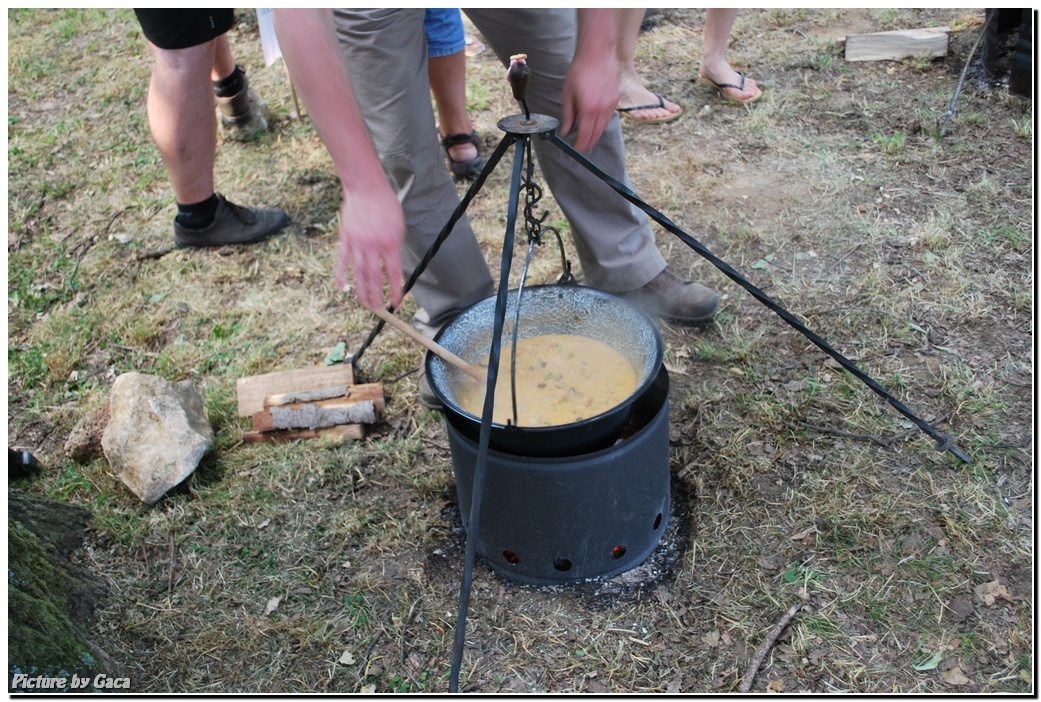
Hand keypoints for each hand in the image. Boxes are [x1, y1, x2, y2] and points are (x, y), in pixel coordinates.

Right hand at [336, 184, 404, 310]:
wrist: (367, 189)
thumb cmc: (386, 206)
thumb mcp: (399, 227)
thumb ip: (394, 248)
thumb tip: (392, 266)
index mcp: (389, 244)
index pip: (394, 273)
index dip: (396, 290)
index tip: (397, 302)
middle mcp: (373, 246)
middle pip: (374, 277)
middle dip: (377, 296)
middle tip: (378, 310)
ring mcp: (357, 243)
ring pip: (358, 273)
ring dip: (361, 291)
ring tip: (364, 304)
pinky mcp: (345, 239)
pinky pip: (342, 261)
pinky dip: (341, 275)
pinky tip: (342, 288)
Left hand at [559, 9, 619, 151]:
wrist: (598, 53)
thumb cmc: (580, 71)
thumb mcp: (568, 94)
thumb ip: (568, 115)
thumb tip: (565, 131)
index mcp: (589, 109)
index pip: (585, 136)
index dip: (579, 147)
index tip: (573, 153)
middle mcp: (602, 109)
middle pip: (595, 135)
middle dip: (586, 144)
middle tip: (578, 149)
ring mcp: (611, 105)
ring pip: (602, 127)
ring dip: (593, 135)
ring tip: (584, 138)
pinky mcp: (615, 99)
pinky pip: (607, 117)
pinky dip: (600, 124)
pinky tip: (593, 124)